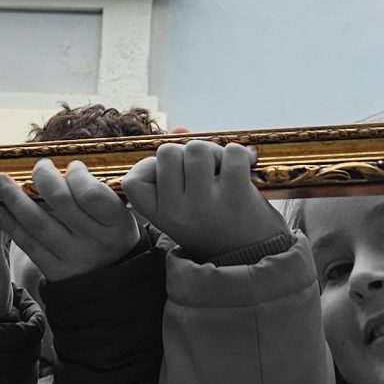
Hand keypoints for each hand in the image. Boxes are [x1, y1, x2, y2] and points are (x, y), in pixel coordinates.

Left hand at [0, 157, 139, 282]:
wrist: (111, 279)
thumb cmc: (111, 234)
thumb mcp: (120, 214)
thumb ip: (99, 191)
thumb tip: (67, 167)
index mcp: (116, 224)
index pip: (91, 193)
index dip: (76, 175)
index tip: (72, 167)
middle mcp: (95, 242)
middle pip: (60, 202)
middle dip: (43, 178)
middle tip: (38, 166)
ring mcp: (72, 257)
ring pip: (37, 222)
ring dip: (14, 198)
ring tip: (0, 181)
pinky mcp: (54, 271)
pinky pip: (27, 244)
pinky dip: (9, 225)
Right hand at [123, 141, 291, 263]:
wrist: (251, 255)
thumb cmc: (212, 222)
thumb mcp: (184, 203)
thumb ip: (175, 167)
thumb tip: (180, 128)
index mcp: (158, 215)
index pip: (132, 180)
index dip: (150, 169)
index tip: (171, 178)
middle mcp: (176, 211)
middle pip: (167, 152)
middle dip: (187, 154)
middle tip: (203, 172)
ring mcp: (204, 204)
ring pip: (197, 148)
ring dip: (213, 153)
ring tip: (222, 172)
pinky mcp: (235, 197)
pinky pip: (231, 153)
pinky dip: (240, 155)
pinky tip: (244, 170)